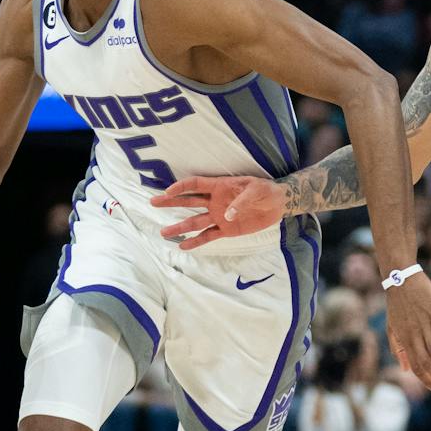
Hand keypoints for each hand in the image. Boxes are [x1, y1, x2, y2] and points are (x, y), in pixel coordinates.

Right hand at [149, 176, 284, 249]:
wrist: (277, 204)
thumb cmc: (265, 190)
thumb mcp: (256, 189)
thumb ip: (241, 201)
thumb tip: (226, 215)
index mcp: (220, 187)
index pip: (196, 185)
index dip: (181, 187)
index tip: (167, 191)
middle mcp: (215, 202)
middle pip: (188, 201)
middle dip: (170, 202)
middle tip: (153, 202)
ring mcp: (219, 217)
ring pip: (195, 221)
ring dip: (180, 226)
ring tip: (164, 233)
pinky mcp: (226, 230)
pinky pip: (208, 236)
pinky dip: (196, 241)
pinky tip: (183, 245)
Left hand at [383, 274, 430, 395]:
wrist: (400, 279)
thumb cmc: (397, 305)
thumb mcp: (392, 328)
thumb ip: (398, 349)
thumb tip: (405, 369)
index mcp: (404, 340)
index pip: (416, 366)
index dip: (427, 380)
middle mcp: (413, 335)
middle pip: (426, 363)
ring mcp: (424, 325)